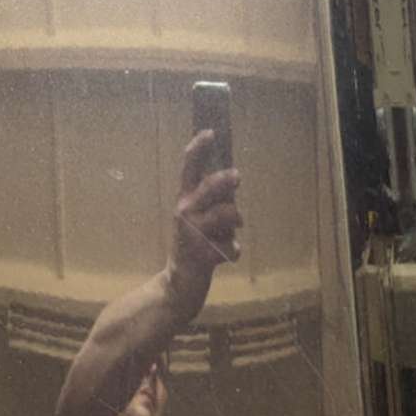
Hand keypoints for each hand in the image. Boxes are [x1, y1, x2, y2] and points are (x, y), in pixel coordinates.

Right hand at [168, 131, 241, 308]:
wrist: (178, 284)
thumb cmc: (193, 245)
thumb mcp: (197, 219)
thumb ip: (211, 201)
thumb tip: (232, 180)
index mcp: (184, 200)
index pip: (189, 169)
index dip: (198, 149)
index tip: (210, 132)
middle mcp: (184, 212)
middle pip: (208, 187)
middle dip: (225, 180)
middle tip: (238, 176)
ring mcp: (192, 234)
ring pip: (226, 214)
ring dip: (235, 221)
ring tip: (233, 229)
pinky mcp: (202, 255)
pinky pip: (232, 245)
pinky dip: (234, 250)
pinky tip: (224, 256)